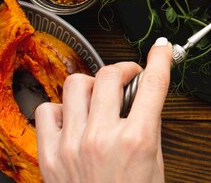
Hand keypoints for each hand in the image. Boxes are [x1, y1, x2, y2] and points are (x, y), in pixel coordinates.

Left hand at [35, 39, 171, 182]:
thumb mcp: (153, 161)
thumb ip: (146, 125)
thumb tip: (141, 96)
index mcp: (135, 140)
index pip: (152, 84)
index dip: (160, 59)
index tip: (162, 49)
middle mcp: (101, 138)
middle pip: (110, 74)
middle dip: (125, 69)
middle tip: (131, 77)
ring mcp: (72, 144)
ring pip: (77, 84)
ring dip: (94, 86)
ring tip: (100, 98)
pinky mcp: (50, 156)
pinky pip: (48, 110)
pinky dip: (62, 109)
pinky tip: (74, 118)